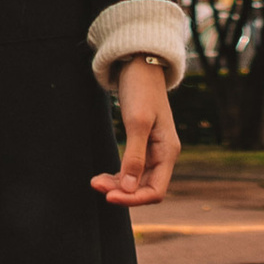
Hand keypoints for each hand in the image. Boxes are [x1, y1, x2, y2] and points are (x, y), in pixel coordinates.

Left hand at [91, 57, 177, 209]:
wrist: (140, 65)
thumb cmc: (142, 90)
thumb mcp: (137, 122)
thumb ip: (134, 156)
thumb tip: (128, 188)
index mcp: (168, 151)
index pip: (156, 190)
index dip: (134, 198)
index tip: (109, 197)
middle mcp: (163, 155)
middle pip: (145, 188)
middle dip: (121, 191)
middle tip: (96, 184)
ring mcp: (153, 151)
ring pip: (136, 180)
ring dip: (117, 185)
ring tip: (95, 181)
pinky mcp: (142, 144)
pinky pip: (131, 169)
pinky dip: (117, 175)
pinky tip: (102, 176)